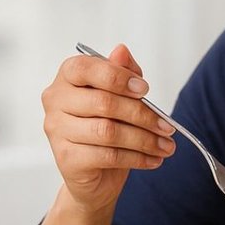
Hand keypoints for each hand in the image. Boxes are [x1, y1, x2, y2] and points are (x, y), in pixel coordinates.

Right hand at [40, 43, 175, 215]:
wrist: (94, 173)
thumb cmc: (107, 125)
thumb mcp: (120, 95)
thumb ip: (122, 72)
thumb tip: (121, 50)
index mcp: (68, 77)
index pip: (86, 68)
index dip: (118, 77)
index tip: (145, 90)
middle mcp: (56, 101)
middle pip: (103, 103)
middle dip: (142, 115)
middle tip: (167, 127)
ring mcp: (57, 130)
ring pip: (108, 131)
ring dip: (144, 140)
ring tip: (166, 146)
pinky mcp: (66, 159)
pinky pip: (108, 156)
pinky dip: (137, 158)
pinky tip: (153, 160)